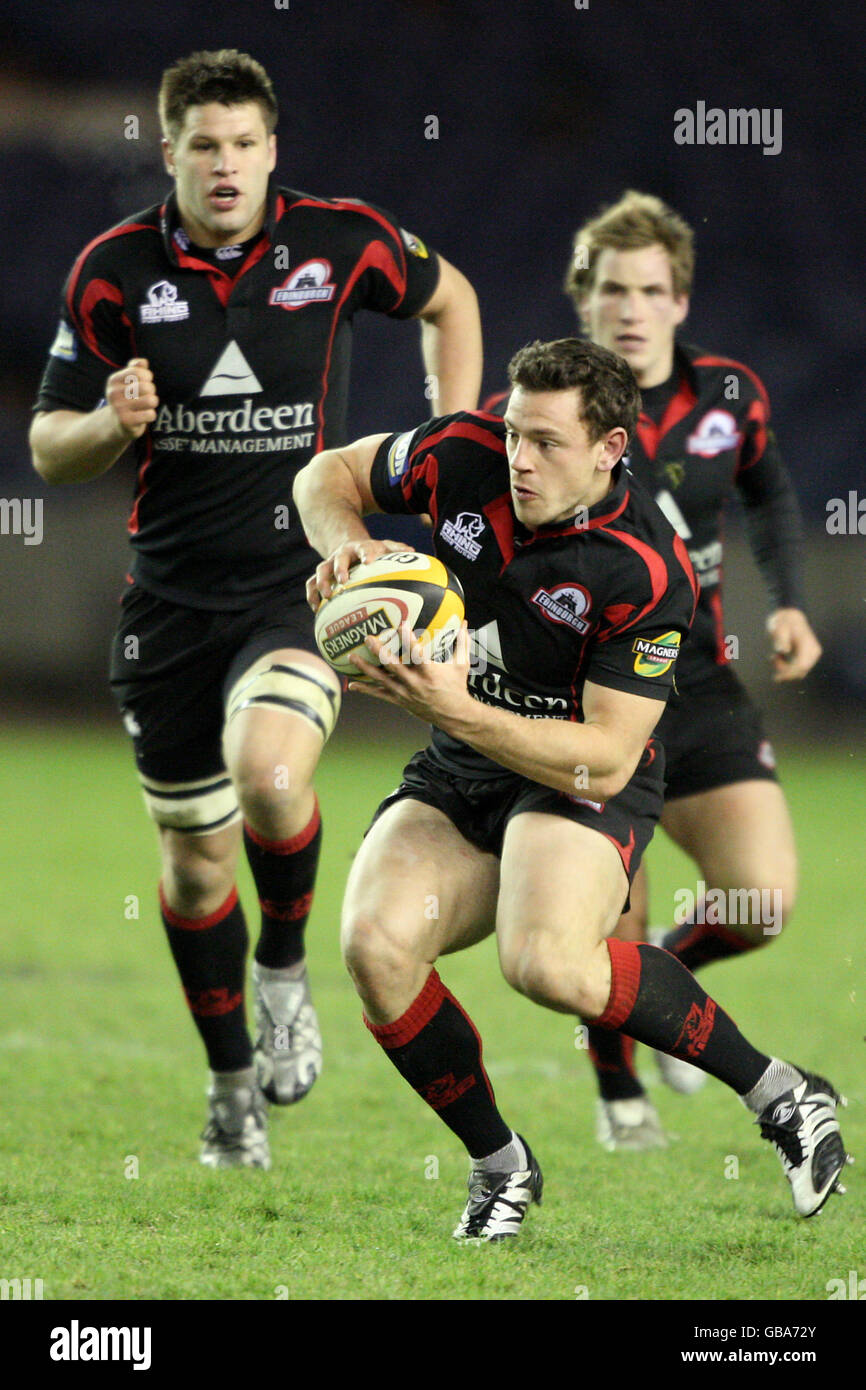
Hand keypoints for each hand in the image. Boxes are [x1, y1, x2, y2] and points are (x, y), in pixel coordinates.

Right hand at [105, 359, 158, 438]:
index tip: (145, 381)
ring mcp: (119, 408)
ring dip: (153, 402)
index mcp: (114, 381)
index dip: (147, 376)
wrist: (116, 423)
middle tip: (145, 396)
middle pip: (147, 387)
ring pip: (151, 400)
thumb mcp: (128, 381)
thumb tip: (143, 362)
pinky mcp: (126, 422)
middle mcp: (114, 394)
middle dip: (151, 390)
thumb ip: (136, 368)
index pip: (139, 372)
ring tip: (147, 405)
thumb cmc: (127, 398)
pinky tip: (143, 416)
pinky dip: (151, 415)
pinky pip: (150, 415)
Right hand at [305, 538, 414, 611]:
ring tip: (326, 597)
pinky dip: (312, 595)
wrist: (350, 547)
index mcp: (360, 547)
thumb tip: (413, 552)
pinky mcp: (322, 574)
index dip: (365, 554)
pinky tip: (316, 609)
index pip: (363, 548)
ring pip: (321, 570)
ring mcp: (330, 564)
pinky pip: (311, 584)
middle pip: (338, 559)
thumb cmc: (373, 552)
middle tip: (343, 581)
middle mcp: (342, 554)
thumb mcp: (385, 547)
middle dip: (339, 569)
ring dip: (321, 583)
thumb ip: (397, 550)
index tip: (368, 562)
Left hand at [347, 620, 472, 728]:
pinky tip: (352, 684)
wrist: (453, 715)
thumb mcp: (461, 665)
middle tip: (368, 638)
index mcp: (430, 672)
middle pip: (393, 666)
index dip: (408, 639)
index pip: (417, 653)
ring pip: (381, 680)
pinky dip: (365, 689)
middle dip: (379, 651)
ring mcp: (405, 693)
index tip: (401, 624)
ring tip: (352, 656)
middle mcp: (415, 683)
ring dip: (365, 668)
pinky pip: (380, 695)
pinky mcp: (400, 701)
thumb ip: (462, 642)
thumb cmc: (457, 688)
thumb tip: (465, 622)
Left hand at [766, 608, 821, 681]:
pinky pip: (797, 669)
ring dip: (785, 669)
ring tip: (774, 657)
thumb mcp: (779, 627)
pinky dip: (787, 667)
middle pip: (801, 672)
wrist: (791, 615)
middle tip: (772, 660)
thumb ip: (781, 638)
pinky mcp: (807, 656)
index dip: (789, 674)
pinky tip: (778, 657)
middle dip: (785, 672)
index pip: (802, 666)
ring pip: (799, 672)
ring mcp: (812, 655)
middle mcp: (813, 652)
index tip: (777, 677)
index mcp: (808, 645)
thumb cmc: (784, 621)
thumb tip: (783, 650)